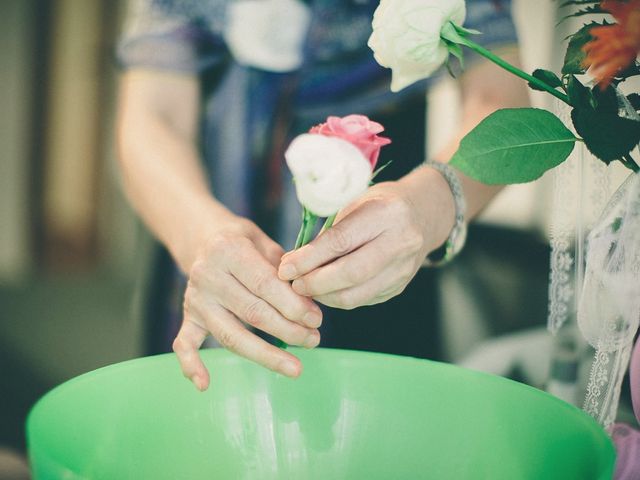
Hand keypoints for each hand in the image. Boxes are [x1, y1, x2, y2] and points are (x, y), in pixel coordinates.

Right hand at [173, 217, 321, 390]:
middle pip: (252, 313)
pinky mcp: (187, 316)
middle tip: (314, 340)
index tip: (317, 320)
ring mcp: (196, 299)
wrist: (202, 237)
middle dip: (288, 331)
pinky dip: (190, 365)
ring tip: (295, 368)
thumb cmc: (242, 241)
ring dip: (265, 355)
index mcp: (229, 250)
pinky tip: (204, 385)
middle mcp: (208, 275)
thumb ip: (284, 268)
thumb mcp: (263, 241)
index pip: (265, 284)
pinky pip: (185, 343)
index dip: (292, 305)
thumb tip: (310, 300)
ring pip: (231, 335)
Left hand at [278, 170, 453, 308]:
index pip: (341, 241)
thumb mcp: (355, 202)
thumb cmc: (380, 203)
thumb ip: (330, 232)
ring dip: (324, 296)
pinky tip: (325, 290)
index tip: (286, 268)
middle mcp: (401, 242)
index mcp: (386, 213)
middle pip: (350, 273)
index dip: (309, 259)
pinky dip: (338, 298)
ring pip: (356, 295)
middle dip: (315, 283)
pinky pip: (363, 300)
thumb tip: (295, 262)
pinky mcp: (400, 286)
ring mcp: (404, 268)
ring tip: (305, 289)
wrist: (425, 213)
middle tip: (293, 284)